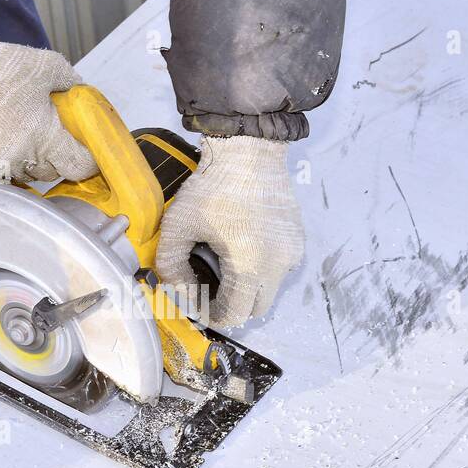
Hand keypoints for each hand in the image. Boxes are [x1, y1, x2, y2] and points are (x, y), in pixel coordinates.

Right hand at [0, 31, 96, 182]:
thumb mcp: (46, 65)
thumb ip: (72, 84)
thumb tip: (84, 97)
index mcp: (47, 137)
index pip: (79, 167)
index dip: (85, 159)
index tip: (82, 151)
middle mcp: (24, 158)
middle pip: (51, 172)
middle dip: (53, 156)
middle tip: (43, 133)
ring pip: (24, 177)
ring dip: (26, 161)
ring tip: (15, 134)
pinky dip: (1, 165)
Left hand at [155, 136, 303, 328]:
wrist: (249, 152)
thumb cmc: (214, 185)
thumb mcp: (178, 226)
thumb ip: (170, 266)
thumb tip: (179, 290)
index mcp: (249, 265)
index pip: (234, 314)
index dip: (212, 315)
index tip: (198, 303)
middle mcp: (277, 265)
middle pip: (255, 308)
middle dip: (231, 304)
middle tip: (208, 287)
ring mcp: (292, 252)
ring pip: (269, 289)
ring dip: (247, 287)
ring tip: (223, 263)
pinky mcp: (297, 240)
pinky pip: (279, 269)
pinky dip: (261, 269)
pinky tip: (241, 247)